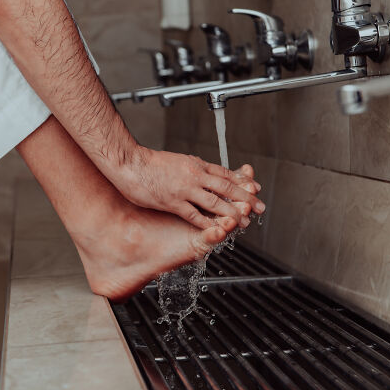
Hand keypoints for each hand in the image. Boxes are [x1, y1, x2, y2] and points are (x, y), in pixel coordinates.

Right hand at [111, 146, 265, 229]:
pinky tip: (217, 229)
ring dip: (232, 213)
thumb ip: (192, 167)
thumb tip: (203, 170)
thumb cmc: (149, 163)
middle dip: (246, 198)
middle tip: (260, 207)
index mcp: (196, 164)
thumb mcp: (177, 160)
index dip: (242, 182)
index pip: (225, 174)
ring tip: (244, 222)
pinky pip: (194, 215)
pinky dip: (207, 222)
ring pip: (215, 202)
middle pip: (226, 188)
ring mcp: (185, 189)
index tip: (255, 188)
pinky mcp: (173, 202)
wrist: (130, 163)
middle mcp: (194, 175)